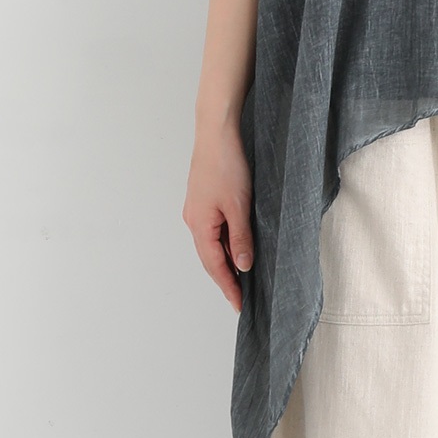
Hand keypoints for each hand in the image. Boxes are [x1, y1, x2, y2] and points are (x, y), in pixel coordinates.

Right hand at [182, 124, 254, 312]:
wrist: (218, 131)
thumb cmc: (227, 164)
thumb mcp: (240, 206)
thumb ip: (241, 238)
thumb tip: (243, 266)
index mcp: (199, 225)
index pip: (214, 266)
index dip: (228, 287)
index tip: (239, 305)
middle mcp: (194, 220)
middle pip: (210, 257)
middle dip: (226, 278)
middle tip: (242, 298)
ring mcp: (197, 209)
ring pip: (213, 243)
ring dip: (226, 260)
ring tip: (243, 278)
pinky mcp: (205, 198)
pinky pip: (214, 229)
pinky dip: (226, 242)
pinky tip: (238, 246)